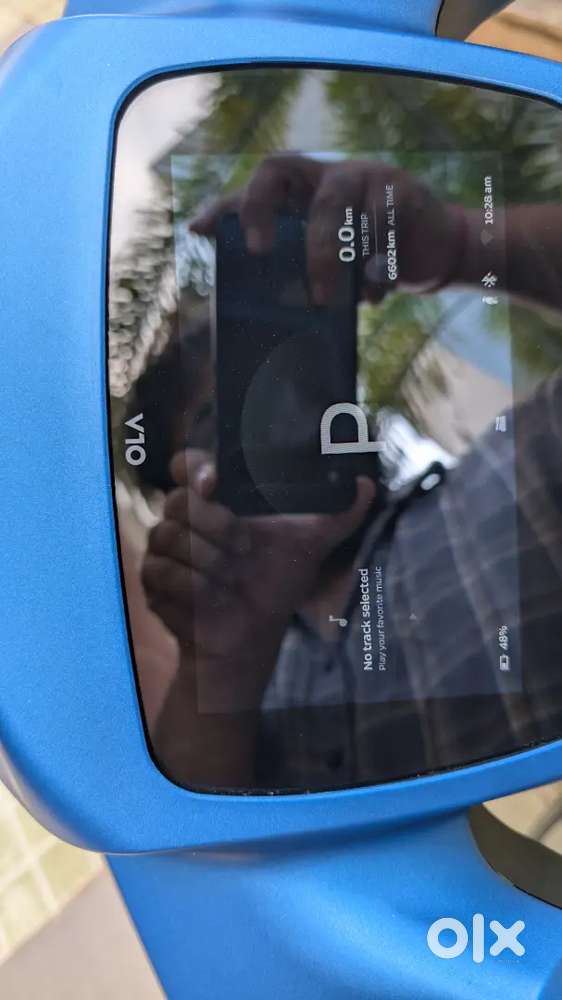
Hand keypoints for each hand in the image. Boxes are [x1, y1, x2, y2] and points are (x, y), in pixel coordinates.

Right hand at [142, 448, 374, 709]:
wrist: (250, 638)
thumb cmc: (274, 584)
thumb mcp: (309, 547)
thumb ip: (338, 514)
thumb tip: (366, 485)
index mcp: (215, 501)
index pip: (188, 465)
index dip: (196, 467)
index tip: (216, 482)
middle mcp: (183, 520)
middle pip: (178, 501)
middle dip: (215, 525)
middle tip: (244, 548)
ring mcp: (163, 550)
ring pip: (168, 536)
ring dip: (208, 562)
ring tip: (232, 579)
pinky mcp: (152, 582)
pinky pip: (162, 572)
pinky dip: (194, 588)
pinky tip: (214, 600)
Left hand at [192, 154, 465, 304]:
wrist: (437, 249)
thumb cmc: (371, 260)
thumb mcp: (330, 263)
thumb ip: (297, 271)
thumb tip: (251, 313)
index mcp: (305, 188)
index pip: (257, 183)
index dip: (226, 203)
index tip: (200, 232)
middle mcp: (328, 172)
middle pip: (280, 170)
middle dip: (261, 210)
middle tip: (261, 255)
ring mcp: (367, 175)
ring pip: (333, 202)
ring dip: (326, 255)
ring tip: (328, 301)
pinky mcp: (403, 191)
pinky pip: (381, 225)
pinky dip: (374, 266)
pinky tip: (373, 294)